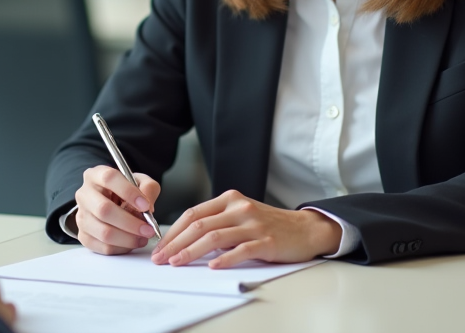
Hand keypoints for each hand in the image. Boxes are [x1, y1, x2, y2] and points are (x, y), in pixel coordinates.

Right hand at [74, 165, 161, 254]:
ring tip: (143, 237)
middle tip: (148, 229)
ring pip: (104, 232)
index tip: (145, 205)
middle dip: (130, 222)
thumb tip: (148, 207)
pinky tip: (131, 243)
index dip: (128, 192)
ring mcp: (81, 216)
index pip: (109, 178)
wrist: (112, 204)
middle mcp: (84, 194)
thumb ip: (148, 189)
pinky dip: (121, 248)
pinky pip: (103, 247)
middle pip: (104, 209)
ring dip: (128, 238)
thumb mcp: (140, 182)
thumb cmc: (125, 192)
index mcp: (96, 175)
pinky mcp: (84, 235)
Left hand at [150, 190, 341, 267]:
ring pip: (215, 237)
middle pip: (199, 225)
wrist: (304, 229)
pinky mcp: (267, 241)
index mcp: (229, 199)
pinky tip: (212, 266)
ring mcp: (253, 224)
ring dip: (191, 252)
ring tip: (177, 263)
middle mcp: (239, 208)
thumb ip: (216, 222)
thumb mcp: (239, 214)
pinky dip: (224, 259)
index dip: (173, 231)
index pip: (193, 214)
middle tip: (161, 258)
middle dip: (176, 243)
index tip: (160, 247)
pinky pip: (241, 250)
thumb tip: (184, 239)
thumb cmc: (268, 224)